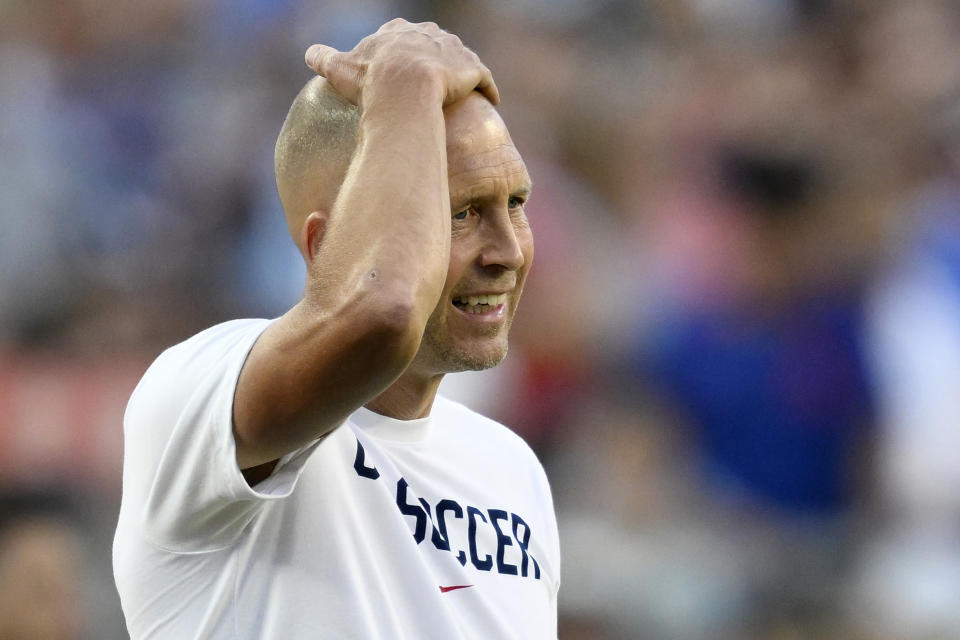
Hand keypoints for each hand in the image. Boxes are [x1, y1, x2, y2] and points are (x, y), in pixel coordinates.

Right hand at [304, 18, 498, 107]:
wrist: (406, 89)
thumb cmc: (372, 80)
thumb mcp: (342, 68)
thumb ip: (325, 59)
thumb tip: (309, 54)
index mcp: (398, 32)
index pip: (401, 34)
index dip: (401, 50)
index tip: (401, 65)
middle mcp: (428, 34)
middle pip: (433, 42)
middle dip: (434, 56)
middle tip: (434, 80)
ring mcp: (453, 50)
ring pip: (460, 57)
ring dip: (463, 71)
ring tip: (462, 91)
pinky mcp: (473, 69)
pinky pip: (485, 79)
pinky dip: (488, 89)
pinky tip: (490, 100)